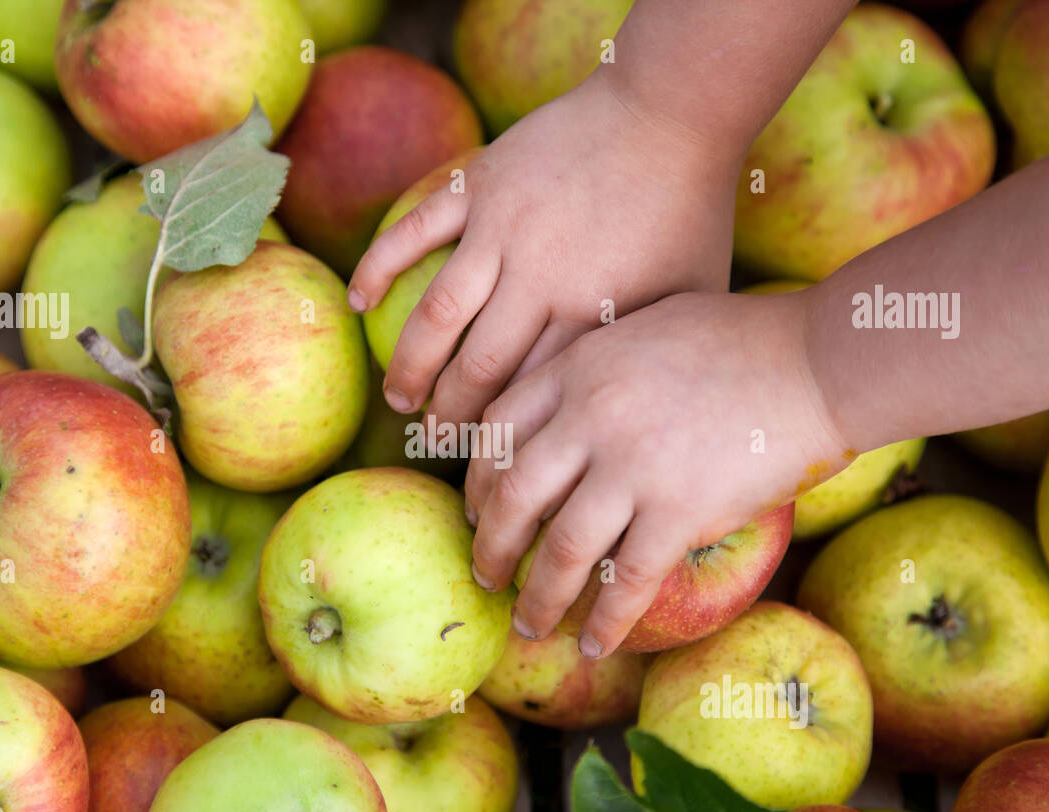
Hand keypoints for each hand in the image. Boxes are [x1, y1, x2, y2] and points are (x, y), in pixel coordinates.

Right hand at [347, 69, 742, 424]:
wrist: (669, 111)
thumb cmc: (691, 209)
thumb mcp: (688, 296)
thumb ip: (646, 350)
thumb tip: (622, 409)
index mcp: (587, 316)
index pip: (529, 394)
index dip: (500, 436)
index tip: (487, 463)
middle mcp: (537, 281)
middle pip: (476, 368)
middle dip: (448, 415)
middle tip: (432, 442)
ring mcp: (500, 231)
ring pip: (436, 314)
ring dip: (410, 363)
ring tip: (397, 397)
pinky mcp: (479, 186)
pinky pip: (414, 231)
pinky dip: (380, 267)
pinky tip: (357, 301)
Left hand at [464, 289, 851, 657]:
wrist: (818, 361)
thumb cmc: (742, 339)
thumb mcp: (646, 326)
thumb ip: (596, 364)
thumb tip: (568, 404)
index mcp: (579, 368)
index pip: (497, 432)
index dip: (477, 479)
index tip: (474, 509)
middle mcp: (591, 418)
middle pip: (512, 497)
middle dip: (490, 547)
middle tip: (486, 576)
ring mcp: (633, 467)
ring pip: (561, 549)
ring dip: (538, 597)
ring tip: (528, 625)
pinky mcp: (680, 512)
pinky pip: (626, 581)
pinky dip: (606, 620)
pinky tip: (594, 643)